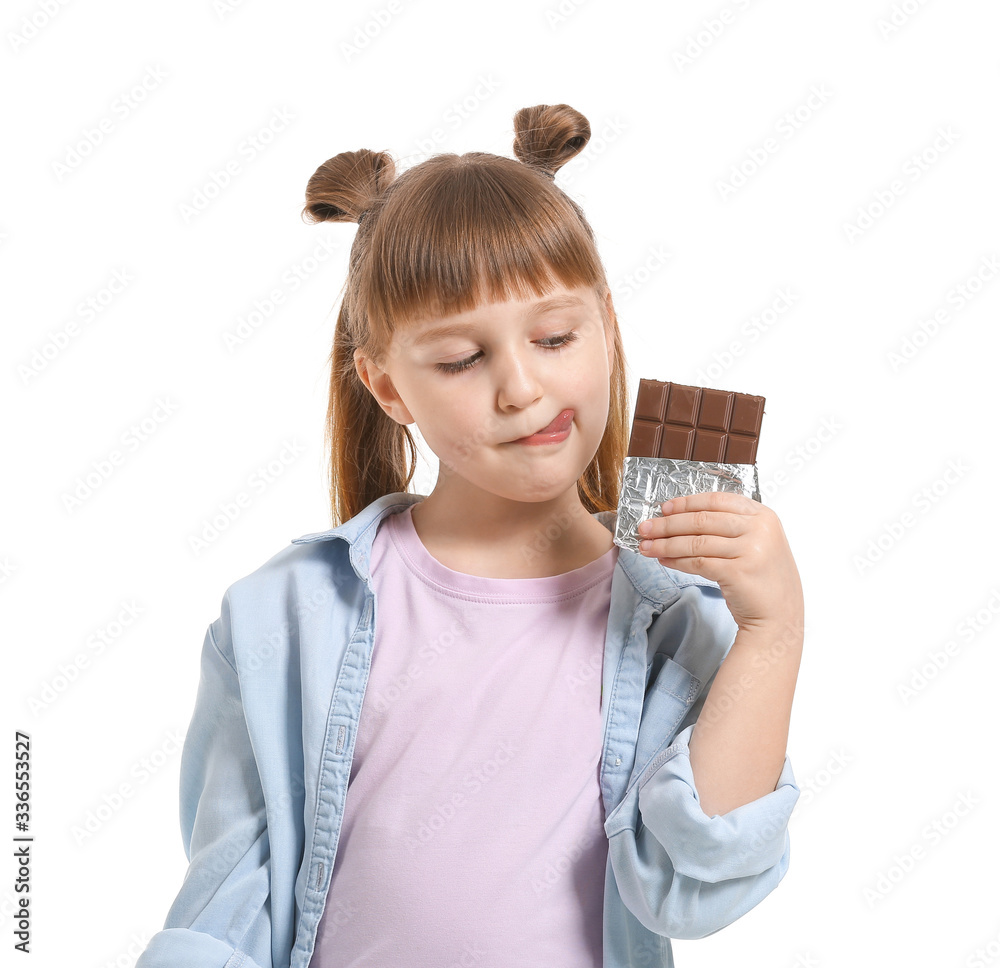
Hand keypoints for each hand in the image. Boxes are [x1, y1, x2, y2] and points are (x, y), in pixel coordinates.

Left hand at [636, 491, 802, 634]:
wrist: (780, 617)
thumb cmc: (763, 580)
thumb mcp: (758, 542)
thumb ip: (731, 526)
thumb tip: (682, 517)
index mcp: (763, 516)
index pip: (716, 500)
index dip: (686, 503)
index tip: (664, 508)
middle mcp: (759, 530)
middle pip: (701, 520)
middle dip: (667, 524)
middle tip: (645, 528)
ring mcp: (750, 551)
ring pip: (695, 542)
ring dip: (665, 544)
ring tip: (646, 546)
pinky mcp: (738, 572)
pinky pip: (697, 562)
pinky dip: (676, 561)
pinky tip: (663, 560)